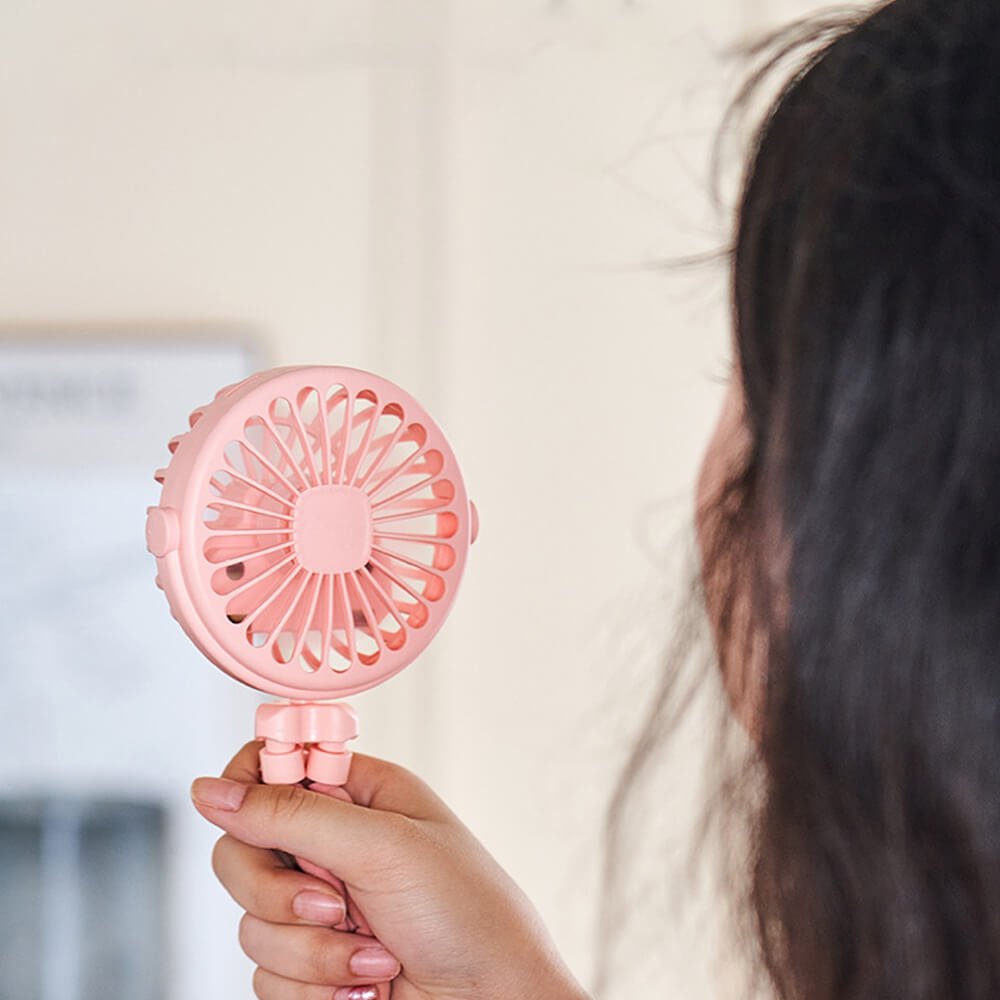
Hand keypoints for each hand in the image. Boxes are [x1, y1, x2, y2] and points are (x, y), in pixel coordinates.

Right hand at [191, 742, 589, 999]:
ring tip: (375, 951)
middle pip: (242, 849)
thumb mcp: (383, 846)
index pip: (272, 768)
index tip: (251, 816)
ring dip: (312, 949)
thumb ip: (292, 814)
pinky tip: (367, 982)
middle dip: (280, 890)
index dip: (248, 786)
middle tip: (334, 903)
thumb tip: (213, 789)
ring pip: (251, 921)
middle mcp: (333, 846)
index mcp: (357, 796)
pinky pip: (266, 974)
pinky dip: (315, 986)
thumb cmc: (468, 913)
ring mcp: (320, 907)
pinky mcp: (312, 964)